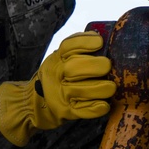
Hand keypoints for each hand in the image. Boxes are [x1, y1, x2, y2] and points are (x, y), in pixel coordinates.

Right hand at [0, 32, 115, 145]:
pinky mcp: (65, 112)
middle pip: (73, 67)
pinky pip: (82, 110)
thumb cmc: (60, 74)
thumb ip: (79, 47)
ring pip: (80, 90)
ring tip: (111, 87)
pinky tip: (104, 105)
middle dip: (95, 66)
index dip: (85, 42)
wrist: (37, 102)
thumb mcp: (63, 57)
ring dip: (100, 88)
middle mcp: (56, 74)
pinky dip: (95, 108)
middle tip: (107, 66)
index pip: (69, 45)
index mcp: (58, 57)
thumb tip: (101, 36)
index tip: (100, 42)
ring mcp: (60, 94)